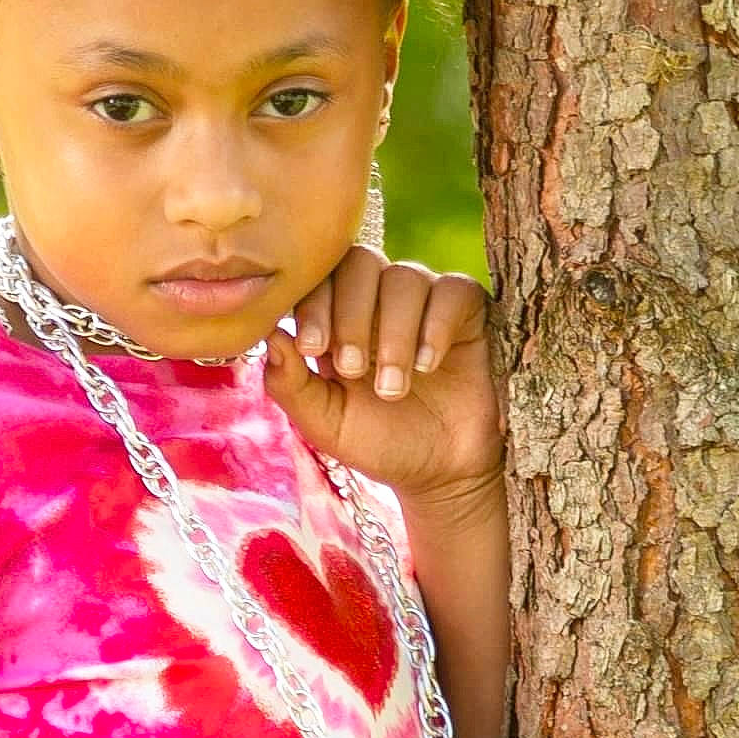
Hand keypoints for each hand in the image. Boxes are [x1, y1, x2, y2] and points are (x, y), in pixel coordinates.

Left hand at [261, 245, 505, 507]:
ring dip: (393, 333)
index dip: (312, 303)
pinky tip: (427, 364)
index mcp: (337, 314)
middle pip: (359, 263)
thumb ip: (290, 383)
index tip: (311, 349)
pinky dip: (436, 324)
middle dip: (350, 315)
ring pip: (404, 277)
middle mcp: (379, 297)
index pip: (319, 276)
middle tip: (350, 369)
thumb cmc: (376, 440)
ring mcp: (425, 299)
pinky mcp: (467, 312)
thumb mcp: (324, 421)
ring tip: (392, 387)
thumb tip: (271, 335)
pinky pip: (453, 291)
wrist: (440, 474)